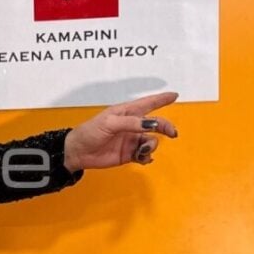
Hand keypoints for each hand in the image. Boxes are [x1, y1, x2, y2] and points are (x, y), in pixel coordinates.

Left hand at [62, 91, 178, 170]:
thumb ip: (132, 123)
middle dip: (165, 127)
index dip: (161, 99)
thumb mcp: (110, 124)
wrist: (79, 152)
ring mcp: (131, 140)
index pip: (147, 103)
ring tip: (141, 151)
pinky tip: (142, 158)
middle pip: (155, 124)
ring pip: (151, 141)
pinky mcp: (129, 154)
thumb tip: (152, 123)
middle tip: (172, 133)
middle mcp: (131, 125)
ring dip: (151, 146)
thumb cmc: (91, 132)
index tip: (174, 95)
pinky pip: (145, 155)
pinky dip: (147, 157)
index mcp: (126, 112)